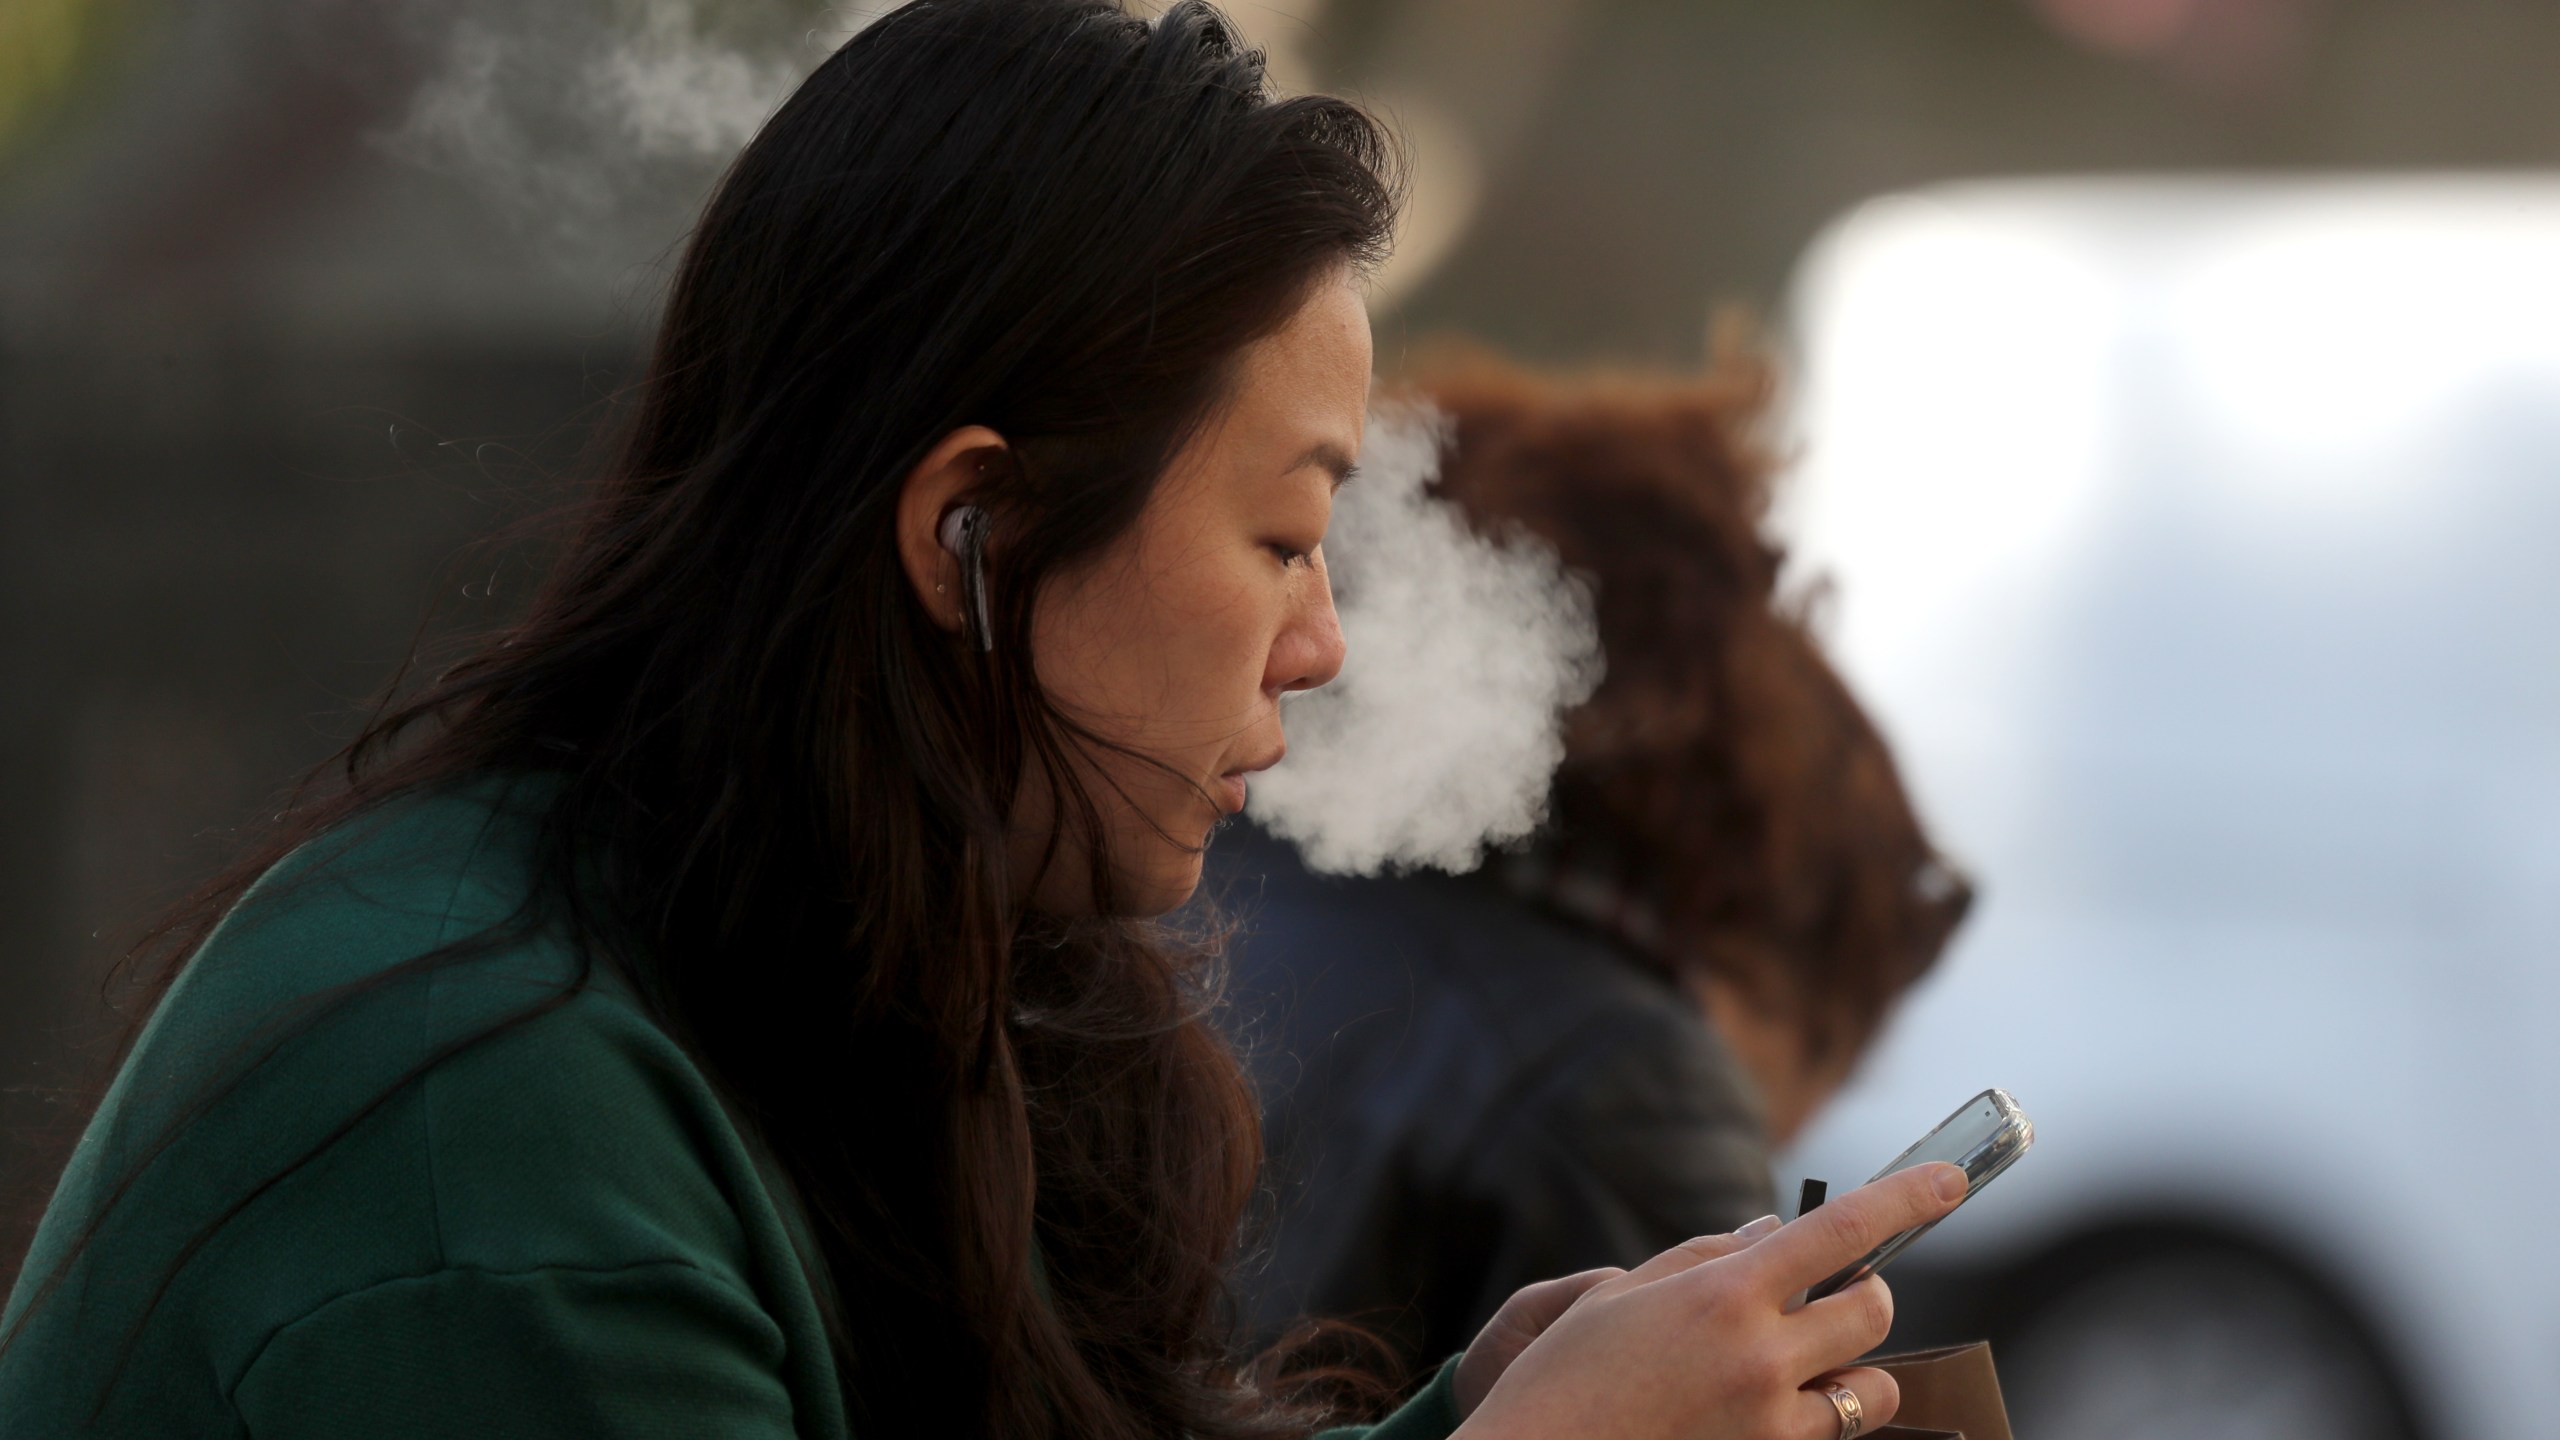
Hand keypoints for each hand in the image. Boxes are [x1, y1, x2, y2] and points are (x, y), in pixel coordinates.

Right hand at [1450, 1162, 1966, 1439]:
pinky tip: (1773, 1409)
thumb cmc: (1566, 1377)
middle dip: (1866, 1292)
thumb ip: (1707, 1257)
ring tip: (1804, 1365)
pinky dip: (1821, 1419)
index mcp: (1722, 1294)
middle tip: (1829, 1295)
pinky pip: (1830, 1437)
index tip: (1948, 1181)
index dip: (1905, 1197)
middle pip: (1871, 1309)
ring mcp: (1770, 1423)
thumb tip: (1774, 1230)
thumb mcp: (1621, 1296)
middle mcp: (1759, 1356)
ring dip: (1853, 1367)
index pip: (1840, 1230)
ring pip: (1868, 1387)